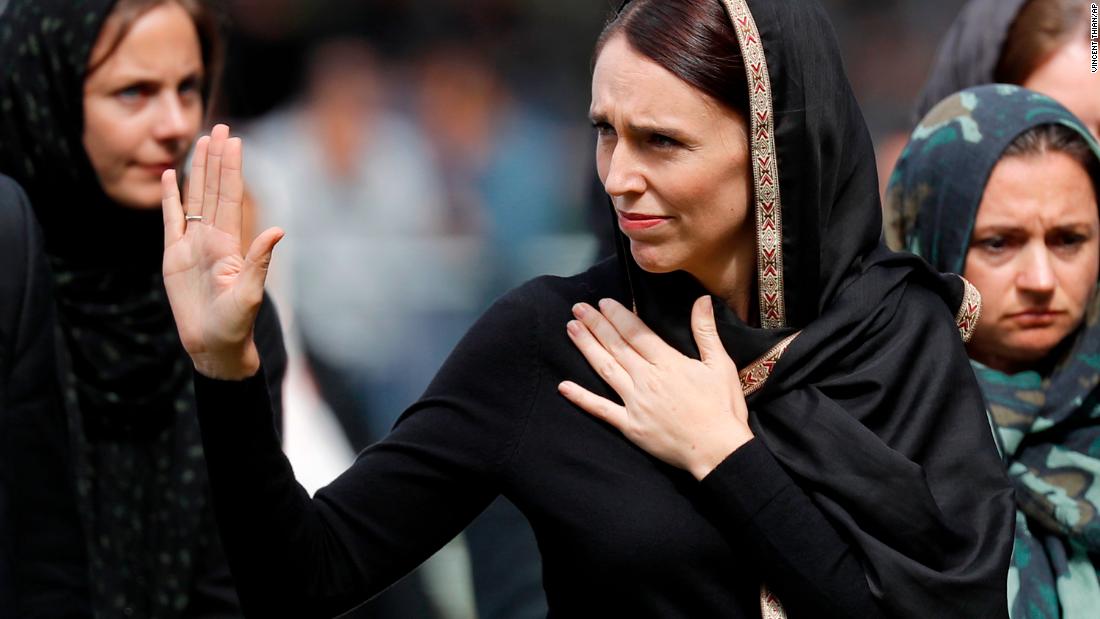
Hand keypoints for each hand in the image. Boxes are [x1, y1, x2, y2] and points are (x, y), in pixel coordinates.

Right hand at [161, 124, 283, 379]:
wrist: (213, 345)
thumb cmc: (235, 325)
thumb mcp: (250, 293)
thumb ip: (259, 261)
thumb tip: (278, 231)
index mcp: (229, 243)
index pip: (230, 197)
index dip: (232, 168)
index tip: (235, 140)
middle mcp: (212, 238)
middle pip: (213, 189)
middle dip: (217, 158)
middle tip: (220, 127)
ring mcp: (192, 245)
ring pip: (194, 198)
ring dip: (197, 171)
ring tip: (201, 142)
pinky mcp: (174, 256)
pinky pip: (171, 220)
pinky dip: (171, 198)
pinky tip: (172, 176)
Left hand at [558, 296, 752, 479]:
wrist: (719, 451)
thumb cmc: (722, 408)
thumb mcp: (720, 365)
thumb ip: (706, 331)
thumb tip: (702, 300)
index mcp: (668, 363)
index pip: (636, 333)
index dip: (617, 316)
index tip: (602, 303)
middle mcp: (647, 380)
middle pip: (616, 346)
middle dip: (595, 325)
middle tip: (578, 308)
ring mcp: (636, 403)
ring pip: (606, 369)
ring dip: (587, 348)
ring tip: (571, 329)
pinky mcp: (630, 426)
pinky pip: (601, 410)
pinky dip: (582, 398)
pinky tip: (563, 386)